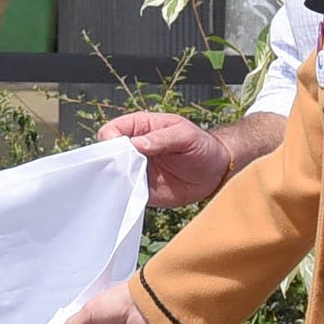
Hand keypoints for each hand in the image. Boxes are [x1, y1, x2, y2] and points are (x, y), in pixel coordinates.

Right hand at [99, 107, 236, 208]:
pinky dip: (125, 195)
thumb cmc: (202, 146)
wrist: (215, 172)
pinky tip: (131, 196)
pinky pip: (126, 193)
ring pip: (113, 175)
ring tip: (128, 184)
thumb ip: (161, 138)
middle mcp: (133, 148)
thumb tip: (136, 144)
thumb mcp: (185, 135)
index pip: (112, 130)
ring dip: (116, 180)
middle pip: (107, 153)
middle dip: (110, 162)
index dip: (110, 139)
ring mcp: (136, 170)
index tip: (118, 150)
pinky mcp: (141, 189)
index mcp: (140, 127)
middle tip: (123, 170)